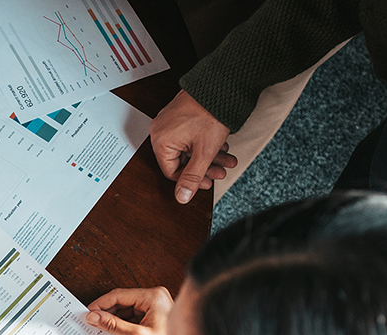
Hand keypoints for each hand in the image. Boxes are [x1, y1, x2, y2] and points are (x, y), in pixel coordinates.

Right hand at [86, 285, 172, 334]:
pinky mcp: (154, 314)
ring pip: (126, 309)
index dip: (101, 304)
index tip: (88, 313)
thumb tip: (94, 317)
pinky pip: (133, 316)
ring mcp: (155, 305)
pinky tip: (114, 332)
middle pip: (122, 301)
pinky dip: (122, 323)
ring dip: (114, 319)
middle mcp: (154, 297)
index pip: (119, 295)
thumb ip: (114, 325)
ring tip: (101, 329)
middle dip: (106, 312)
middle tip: (92, 322)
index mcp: (152, 297)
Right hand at [150, 90, 235, 204]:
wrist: (223, 84)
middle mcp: (161, 130)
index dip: (191, 180)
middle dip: (205, 167)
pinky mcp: (180, 114)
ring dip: (209, 156)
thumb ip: (192, 178)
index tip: (207, 182)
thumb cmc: (211, 113)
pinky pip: (189, 135)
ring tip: (226, 159)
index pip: (172, 171)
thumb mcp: (204, 152)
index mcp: (160, 141)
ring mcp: (170, 121)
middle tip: (220, 170)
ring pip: (188, 148)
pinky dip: (205, 143)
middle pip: (182, 160)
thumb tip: (181, 197)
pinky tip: (221, 146)